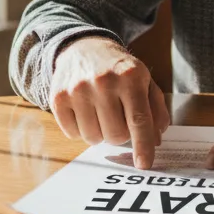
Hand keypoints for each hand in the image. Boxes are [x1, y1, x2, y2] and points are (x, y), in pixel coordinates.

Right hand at [49, 36, 170, 168]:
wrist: (84, 48)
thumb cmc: (119, 70)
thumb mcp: (145, 81)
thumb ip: (155, 109)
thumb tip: (155, 139)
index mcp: (131, 77)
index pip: (139, 120)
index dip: (143, 145)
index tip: (144, 164)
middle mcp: (103, 82)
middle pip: (116, 135)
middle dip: (120, 135)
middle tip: (118, 118)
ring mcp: (78, 89)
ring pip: (93, 138)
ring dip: (100, 133)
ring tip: (101, 113)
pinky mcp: (58, 98)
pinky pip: (72, 134)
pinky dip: (81, 130)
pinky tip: (85, 111)